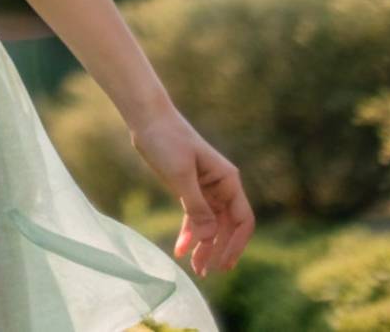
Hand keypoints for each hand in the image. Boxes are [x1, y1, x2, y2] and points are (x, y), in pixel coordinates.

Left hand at [128, 106, 253, 278]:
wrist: (147, 118)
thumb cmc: (166, 140)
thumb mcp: (180, 175)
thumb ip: (196, 207)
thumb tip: (210, 238)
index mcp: (228, 180)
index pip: (242, 220)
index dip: (236, 244)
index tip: (225, 263)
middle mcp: (221, 186)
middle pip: (226, 226)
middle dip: (218, 250)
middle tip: (206, 272)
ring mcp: (206, 188)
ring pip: (210, 224)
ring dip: (204, 246)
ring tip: (195, 268)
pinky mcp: (189, 188)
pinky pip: (194, 216)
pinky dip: (189, 233)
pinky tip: (180, 250)